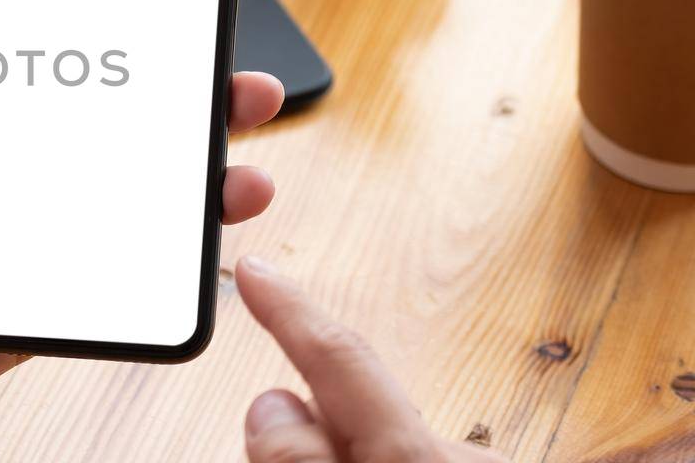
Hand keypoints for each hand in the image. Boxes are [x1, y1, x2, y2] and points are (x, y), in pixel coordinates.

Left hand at [0, 0, 284, 461]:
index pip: (71, 81)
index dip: (128, 58)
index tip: (181, 32)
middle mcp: (15, 180)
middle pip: (123, 138)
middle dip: (191, 113)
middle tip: (243, 92)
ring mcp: (39, 240)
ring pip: (139, 205)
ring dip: (203, 186)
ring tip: (247, 173)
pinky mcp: (50, 298)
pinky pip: (124, 276)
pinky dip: (174, 263)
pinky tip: (214, 240)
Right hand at [236, 256, 508, 462]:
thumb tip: (270, 405)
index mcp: (420, 459)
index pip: (341, 359)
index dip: (290, 310)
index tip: (255, 269)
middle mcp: (459, 452)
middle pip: (348, 407)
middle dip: (311, 419)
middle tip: (275, 457)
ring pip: (373, 437)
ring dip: (345, 448)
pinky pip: (399, 454)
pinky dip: (374, 459)